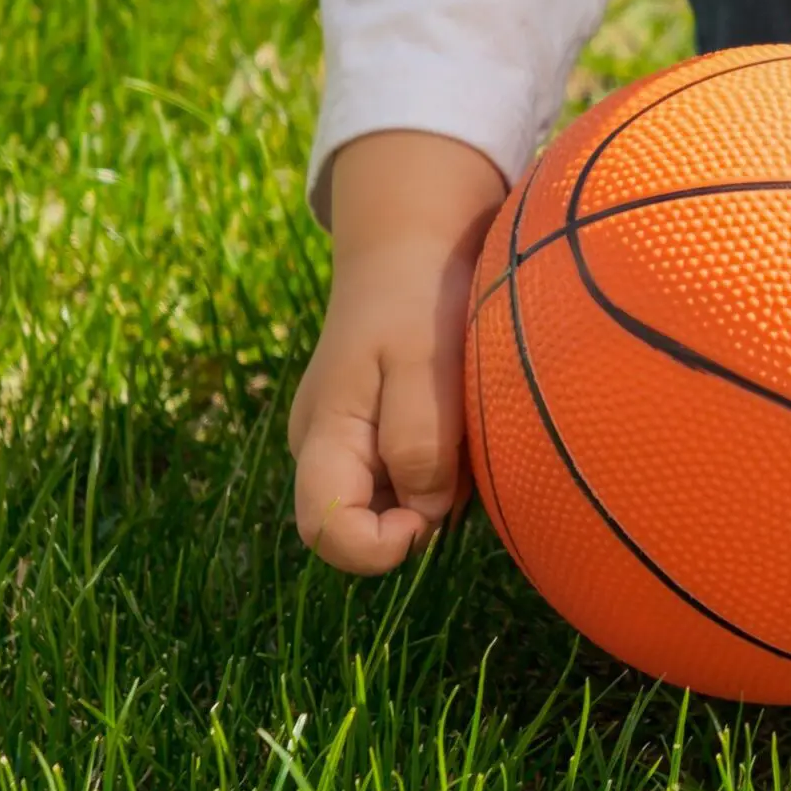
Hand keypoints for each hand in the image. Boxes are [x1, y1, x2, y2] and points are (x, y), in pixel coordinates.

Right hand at [288, 131, 505, 574]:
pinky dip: (446, 470)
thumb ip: (419, 439)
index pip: (327, 534)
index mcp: (323, 437)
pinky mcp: (388, 433)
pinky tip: (466, 427)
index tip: (431, 517)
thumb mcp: (423, 360)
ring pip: (396, 507)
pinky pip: (415, 479)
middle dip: (418, 520)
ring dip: (439, 492)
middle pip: (363, 528)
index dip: (379, 548)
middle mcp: (330, 450)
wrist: (413, 242)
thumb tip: (426, 512)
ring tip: (465, 430)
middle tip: (462, 463)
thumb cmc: (416, 296)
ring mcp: (357, 443)